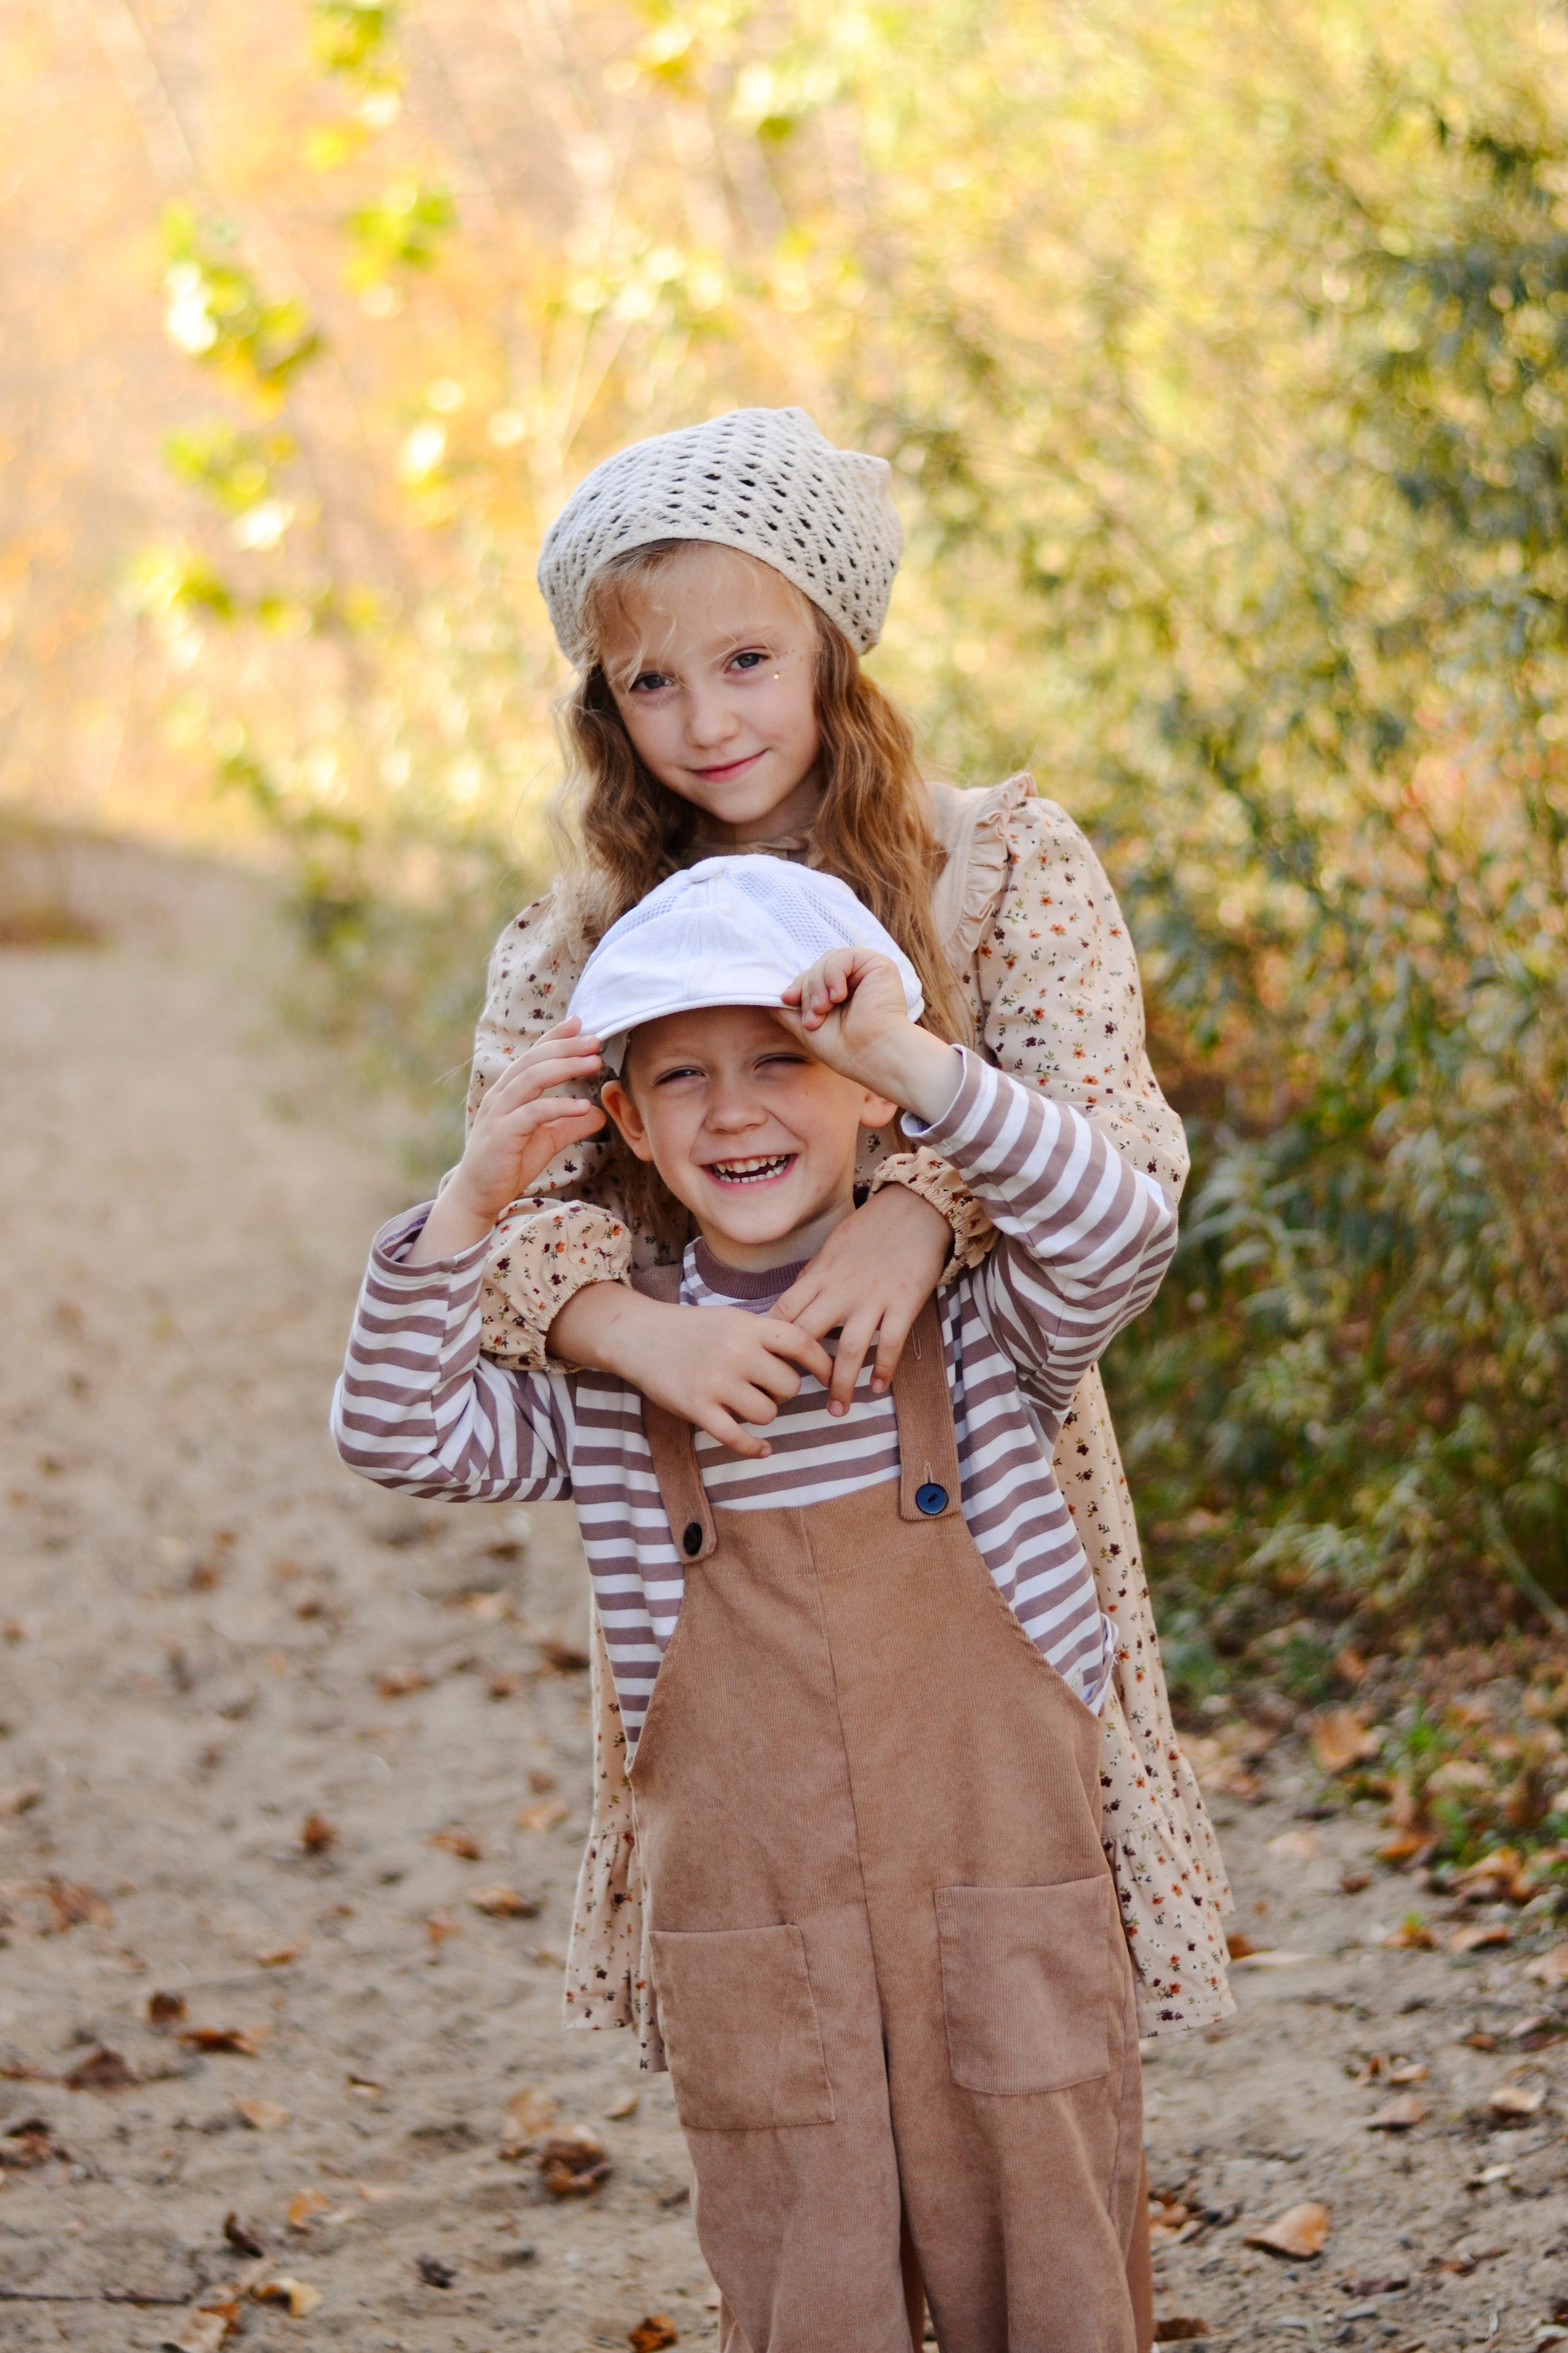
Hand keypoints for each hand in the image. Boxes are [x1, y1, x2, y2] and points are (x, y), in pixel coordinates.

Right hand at [409, 1017, 604, 1263]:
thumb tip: (598, 1113)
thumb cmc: (509, 1163)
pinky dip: (559, 1106)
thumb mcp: (546, 1140)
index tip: (579, 1022)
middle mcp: (502, 1095)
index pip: (533, 1055)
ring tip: (594, 1063)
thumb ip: (569, 1124)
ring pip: (532, 1079)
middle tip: (595, 1041)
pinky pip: (533, 1113)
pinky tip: (581, 1106)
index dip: (555, 1037)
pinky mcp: (503, 1134)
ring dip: (565, 1067)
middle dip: (566, 1047)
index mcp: (510, 1091)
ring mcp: (500, 1113)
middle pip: (534, 1060)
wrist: (479, 1194)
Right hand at [548, 1286, 834, 1459]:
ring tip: (748, 1405)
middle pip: (789, 1386)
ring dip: (764, 1414)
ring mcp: (716, 1382)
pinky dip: (753, 1447)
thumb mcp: (734, 1319)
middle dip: (783, 1392)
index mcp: (748, 1327)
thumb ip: (767, 1334)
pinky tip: (762, 1448)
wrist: (641, 1336)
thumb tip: (812, 1355)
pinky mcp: (696, 1408)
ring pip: (767, 1413)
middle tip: (767, 1388)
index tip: (828, 1377)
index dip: (822, 1364)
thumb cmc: (695, 1329)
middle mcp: (736, 1353)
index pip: (802, 1343)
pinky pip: (736, 1437)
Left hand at [775, 1183, 951, 1409]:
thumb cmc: (871, 1229)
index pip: (784, 1313)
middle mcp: (841, 1289)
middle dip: (797, 1370)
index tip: (762, 1366)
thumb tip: (793, 1304)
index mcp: (819, 1275)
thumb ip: (813, 1279)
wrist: (914, 1208)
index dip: (770, 1342)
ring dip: (841, 1384)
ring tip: (837, 1410)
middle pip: (809, 1336)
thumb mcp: (831, 1249)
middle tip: (793, 1398)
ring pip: (849, 1349)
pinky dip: (883, 1369)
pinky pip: (891, 1343)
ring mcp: (873, 1297)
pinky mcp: (904, 1302)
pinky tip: (877, 1388)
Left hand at [779, 948, 958, 1121]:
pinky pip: (843, 957)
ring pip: (827, 962)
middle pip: (816, 969)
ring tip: (824, 1010)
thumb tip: (766, 996)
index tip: (788, 1000)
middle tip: (813, 1018)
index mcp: (841, 993)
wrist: (871, 1055)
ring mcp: (866, 972)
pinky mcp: (878, 965)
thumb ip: (788, 1009)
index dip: (797, 986)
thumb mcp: (805, 1025)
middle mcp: (854, 981)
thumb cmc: (843, 1048)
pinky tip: (839, 996)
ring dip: (818, 986)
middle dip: (807, 991)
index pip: (811, 977)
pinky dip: (833, 975)